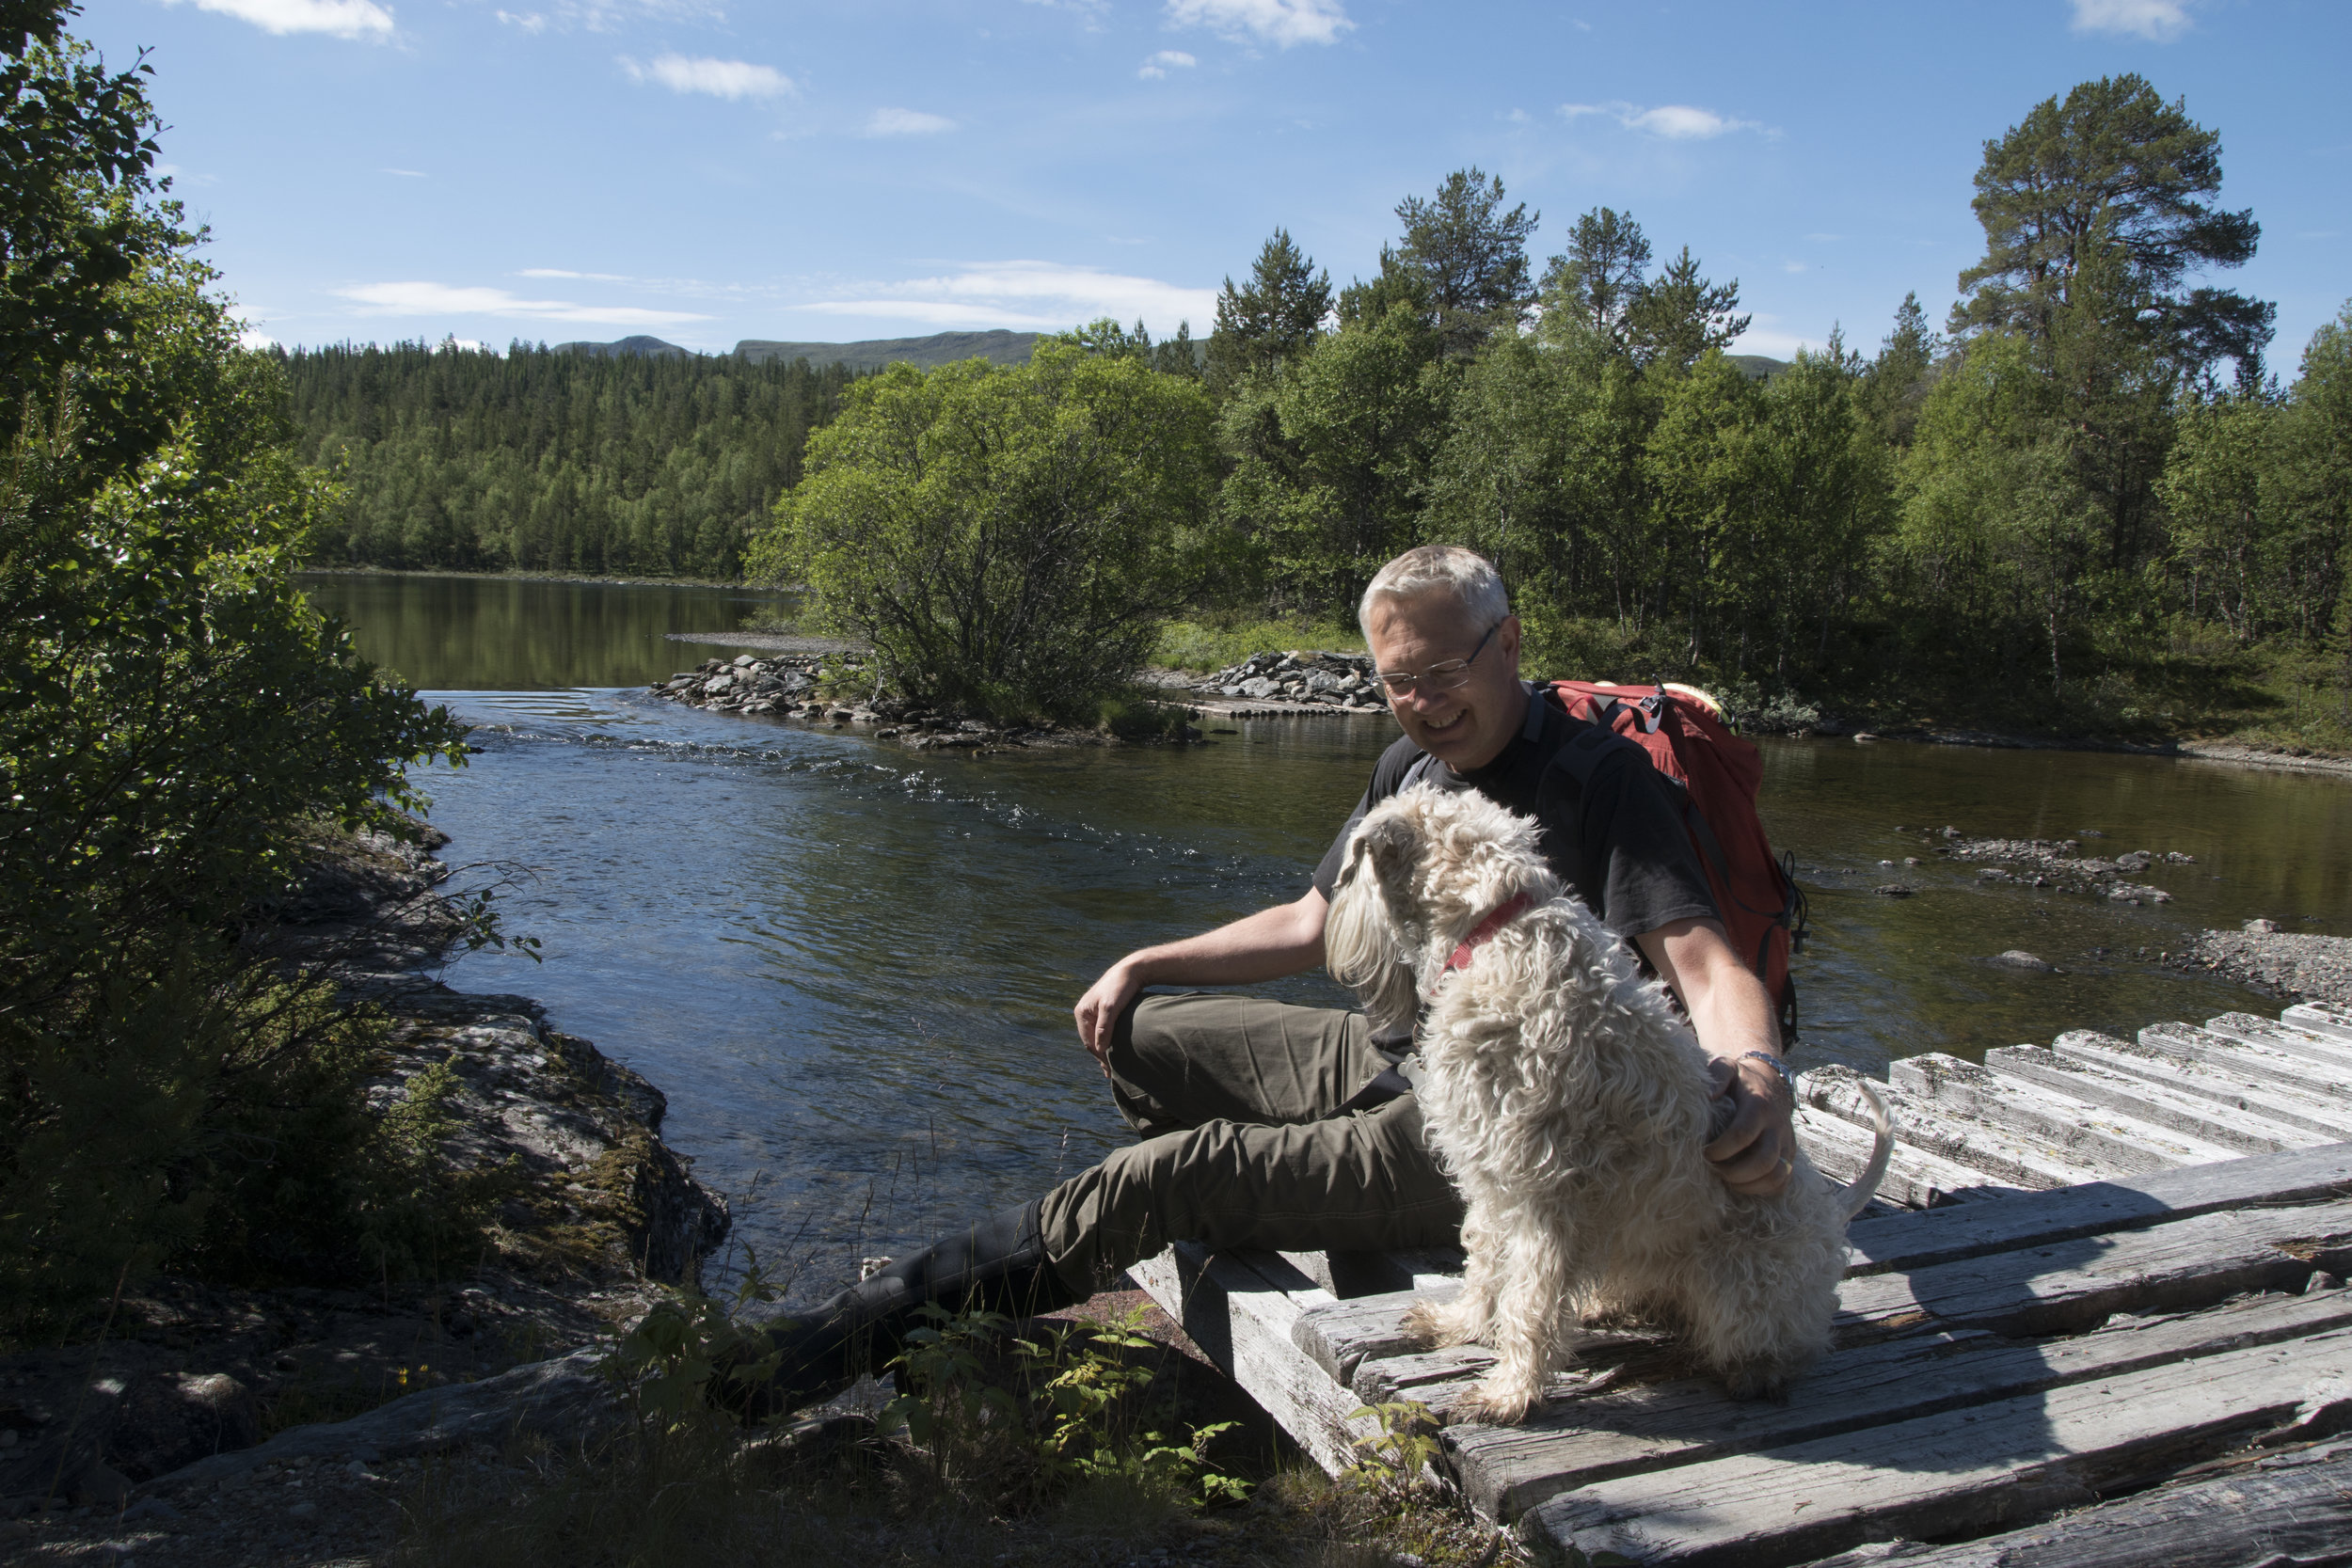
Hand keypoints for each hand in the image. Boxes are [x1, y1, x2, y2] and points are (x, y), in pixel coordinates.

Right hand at [1072, 959, 1143, 1076]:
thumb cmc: (1121, 987)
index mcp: (1081, 1012)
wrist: (1132, 970)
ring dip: (1104, 1050)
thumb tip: (1099, 1049)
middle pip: (1091, 1041)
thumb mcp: (1111, 1007)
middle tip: (1111, 1074)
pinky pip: (1103, 1031)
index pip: (1089, 1041)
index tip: (1111, 1070)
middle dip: (1100, 1056)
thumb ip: (1104, 1027)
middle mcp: (1084, 1012)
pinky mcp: (1103, 1011)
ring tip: (1112, 1067)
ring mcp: (1093, 1012)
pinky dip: (1108, 1042)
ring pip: (1097, 1037)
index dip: (1100, 1057)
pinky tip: (1115, 1050)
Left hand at [1704, 1055, 1795, 1196]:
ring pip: (1776, 1176)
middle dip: (1735, 1172)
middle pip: (1763, 1161)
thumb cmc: (1742, 1079)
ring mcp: (1786, 1144)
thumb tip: (1709, 1095)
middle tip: (1715, 1170)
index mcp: (1759, 1106)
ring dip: (1749, 1185)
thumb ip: (1718, 1074)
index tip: (1705, 1153)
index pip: (1743, 1134)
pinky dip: (1763, 1189)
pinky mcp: (1789, 1155)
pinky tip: (1742, 1183)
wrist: (1771, 1082)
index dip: (1721, 1149)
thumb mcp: (1729, 1066)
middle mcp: (1777, 1127)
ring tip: (1727, 1179)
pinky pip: (1783, 1182)